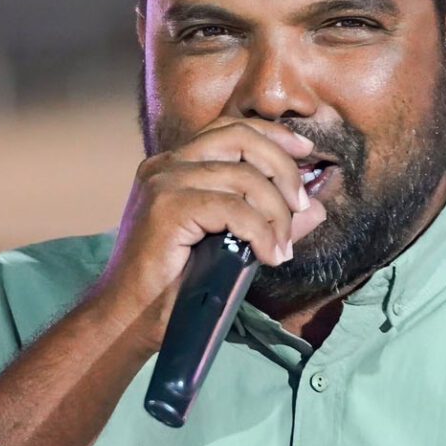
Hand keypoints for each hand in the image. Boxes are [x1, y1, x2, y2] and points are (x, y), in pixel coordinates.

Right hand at [94, 116, 325, 346]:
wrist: (129, 318)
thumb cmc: (174, 285)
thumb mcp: (230, 244)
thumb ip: (269, 219)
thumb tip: (317, 208)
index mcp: (174, 165)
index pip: (230, 127)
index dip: (273, 134)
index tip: (305, 153)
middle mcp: (165, 164)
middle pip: (240, 137)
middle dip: (283, 166)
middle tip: (301, 203)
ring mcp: (163, 183)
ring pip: (243, 176)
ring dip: (276, 212)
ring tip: (283, 247)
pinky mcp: (167, 208)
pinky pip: (233, 208)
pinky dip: (261, 232)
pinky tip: (269, 257)